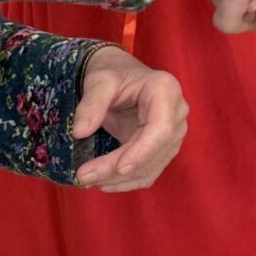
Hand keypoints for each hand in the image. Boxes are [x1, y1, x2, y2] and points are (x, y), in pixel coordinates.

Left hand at [72, 45, 186, 191]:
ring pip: (150, 167)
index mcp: (166, 91)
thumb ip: (91, 103)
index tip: (119, 167)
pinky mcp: (163, 149)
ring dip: (119, 179)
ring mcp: (172, 135)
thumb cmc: (113, 73)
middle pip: (153, 152)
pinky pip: (148, 172)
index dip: (142, 151)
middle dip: (118, 168)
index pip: (160, 129)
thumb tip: (80, 132)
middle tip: (84, 175)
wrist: (121, 76)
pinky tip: (103, 183)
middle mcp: (176, 115)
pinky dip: (126, 181)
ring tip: (87, 179)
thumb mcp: (99, 80)